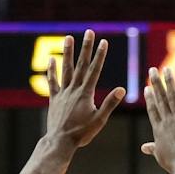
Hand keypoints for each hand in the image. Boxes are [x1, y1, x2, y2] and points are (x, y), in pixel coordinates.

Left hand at [40, 29, 127, 149]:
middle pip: (81, 64)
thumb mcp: (99, 120)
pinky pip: (52, 81)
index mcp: (86, 93)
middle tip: (89, 32)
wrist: (60, 141)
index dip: (100, 55)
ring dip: (68, 52)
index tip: (104, 42)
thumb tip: (121, 89)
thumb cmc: (81, 133)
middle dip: (86, 47)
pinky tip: (52, 59)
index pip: (95, 70)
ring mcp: (63, 92)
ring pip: (66, 68)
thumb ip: (110, 103)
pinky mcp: (54, 98)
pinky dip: (52, 70)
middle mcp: (73, 89)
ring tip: (69, 37)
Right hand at [138, 66, 174, 173]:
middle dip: (156, 83)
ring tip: (167, 69)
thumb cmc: (174, 164)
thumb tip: (143, 148)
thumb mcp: (160, 156)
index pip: (153, 110)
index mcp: (159, 129)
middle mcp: (167, 121)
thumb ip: (152, 148)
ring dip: (170, 81)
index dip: (150, 98)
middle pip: (160, 99)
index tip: (147, 88)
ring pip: (173, 96)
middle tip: (152, 70)